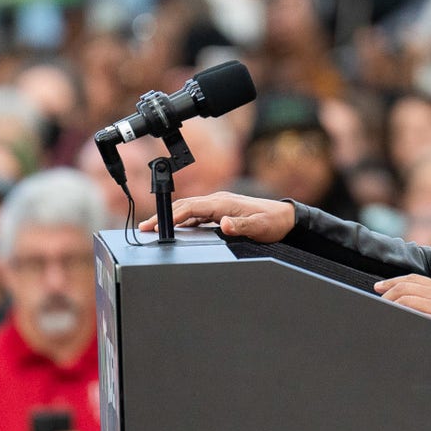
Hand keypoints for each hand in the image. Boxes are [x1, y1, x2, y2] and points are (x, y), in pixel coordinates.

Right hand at [137, 192, 295, 242]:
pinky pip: (198, 214)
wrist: (285, 218)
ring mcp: (219, 205)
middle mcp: (218, 201)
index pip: (190, 208)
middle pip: (184, 206)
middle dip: (164, 216)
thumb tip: (224, 224)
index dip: (171, 216)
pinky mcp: (222, 211)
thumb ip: (241, 225)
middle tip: (145, 228)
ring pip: (189, 210)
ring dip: (172, 218)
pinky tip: (178, 229)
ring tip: (154, 228)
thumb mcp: (259, 227)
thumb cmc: (273, 222)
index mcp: (223, 203)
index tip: (156, 226)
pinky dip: (184, 220)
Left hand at [374, 274, 430, 338]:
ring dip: (392, 299)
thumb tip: (425, 309)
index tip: (382, 286)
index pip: (414, 279)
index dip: (396, 281)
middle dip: (388, 288)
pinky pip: (418, 309)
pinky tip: (396, 314)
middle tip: (377, 292)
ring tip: (383, 305)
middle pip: (408, 284)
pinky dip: (404, 309)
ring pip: (409, 295)